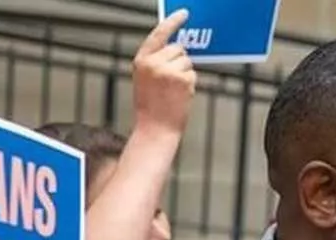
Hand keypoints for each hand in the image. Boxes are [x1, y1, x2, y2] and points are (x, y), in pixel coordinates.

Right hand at [132, 9, 196, 136]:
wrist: (155, 129)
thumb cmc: (151, 108)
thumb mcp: (146, 80)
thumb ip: (157, 62)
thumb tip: (177, 50)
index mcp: (142, 61)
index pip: (159, 34)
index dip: (173, 22)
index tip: (184, 14)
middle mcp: (154, 63)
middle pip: (178, 49)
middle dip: (179, 61)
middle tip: (170, 83)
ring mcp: (169, 71)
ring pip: (187, 61)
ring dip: (185, 74)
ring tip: (173, 91)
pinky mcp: (182, 79)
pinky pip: (193, 74)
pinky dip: (190, 84)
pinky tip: (179, 96)